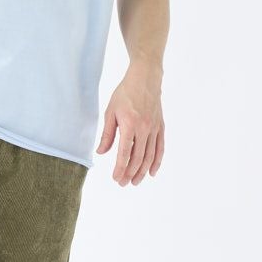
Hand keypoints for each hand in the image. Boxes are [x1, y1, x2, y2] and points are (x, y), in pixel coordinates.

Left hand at [96, 61, 164, 185]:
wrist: (145, 78)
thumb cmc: (125, 93)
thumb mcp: (110, 112)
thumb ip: (107, 134)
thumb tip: (101, 152)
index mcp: (130, 125)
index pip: (125, 153)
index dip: (120, 168)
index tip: (115, 178)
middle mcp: (144, 129)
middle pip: (138, 158)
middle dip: (130, 173)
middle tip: (123, 183)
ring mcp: (154, 128)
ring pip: (150, 156)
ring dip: (143, 171)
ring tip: (135, 182)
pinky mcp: (161, 127)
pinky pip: (160, 148)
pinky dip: (157, 161)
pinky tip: (152, 172)